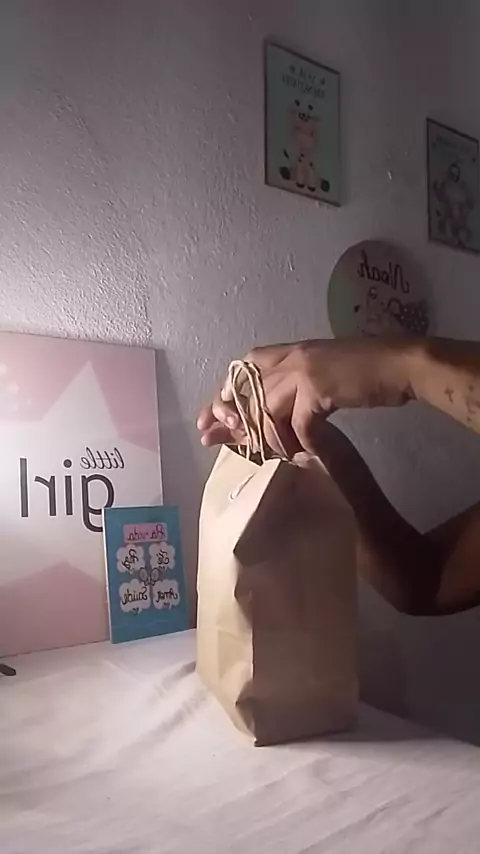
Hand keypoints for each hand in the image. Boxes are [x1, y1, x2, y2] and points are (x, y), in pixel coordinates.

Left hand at [197, 338, 416, 453]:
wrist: (401, 364)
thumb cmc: (368, 370)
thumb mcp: (323, 372)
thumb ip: (297, 387)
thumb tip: (272, 415)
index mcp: (291, 351)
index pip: (243, 368)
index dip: (224, 391)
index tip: (210, 414)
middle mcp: (291, 358)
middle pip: (245, 391)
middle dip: (227, 417)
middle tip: (210, 438)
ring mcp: (303, 371)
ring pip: (265, 411)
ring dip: (266, 437)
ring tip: (272, 454)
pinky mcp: (317, 389)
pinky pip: (296, 425)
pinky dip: (298, 443)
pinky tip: (305, 454)